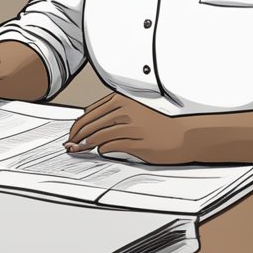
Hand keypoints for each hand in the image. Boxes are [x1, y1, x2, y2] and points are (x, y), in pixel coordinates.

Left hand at [64, 93, 190, 164]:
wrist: (181, 136)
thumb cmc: (157, 125)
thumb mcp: (134, 112)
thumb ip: (112, 115)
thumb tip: (88, 125)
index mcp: (123, 101)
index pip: (90, 113)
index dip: (77, 125)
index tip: (72, 133)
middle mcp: (126, 111)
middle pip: (91, 124)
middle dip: (77, 136)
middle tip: (71, 144)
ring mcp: (131, 127)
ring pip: (99, 135)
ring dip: (86, 144)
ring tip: (80, 150)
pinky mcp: (137, 143)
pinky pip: (112, 146)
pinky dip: (102, 149)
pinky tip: (100, 151)